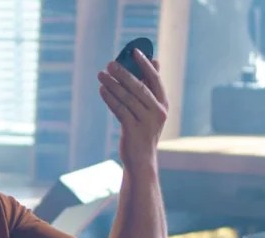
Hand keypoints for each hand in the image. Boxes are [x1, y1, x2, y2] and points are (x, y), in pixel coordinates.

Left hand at [98, 50, 167, 170]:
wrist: (141, 159)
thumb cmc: (144, 130)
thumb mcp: (151, 109)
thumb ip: (151, 87)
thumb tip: (154, 61)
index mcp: (163, 104)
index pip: (155, 79)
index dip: (145, 64)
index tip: (134, 50)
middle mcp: (158, 112)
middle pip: (139, 87)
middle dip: (124, 73)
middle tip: (110, 63)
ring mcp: (146, 122)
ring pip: (127, 98)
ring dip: (112, 84)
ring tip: (101, 74)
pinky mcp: (133, 130)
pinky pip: (119, 110)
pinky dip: (110, 98)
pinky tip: (102, 89)